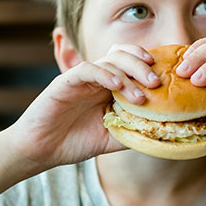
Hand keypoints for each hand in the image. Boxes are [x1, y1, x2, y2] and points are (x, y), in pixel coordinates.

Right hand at [4, 44, 159, 175]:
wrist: (41, 150)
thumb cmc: (74, 142)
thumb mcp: (111, 139)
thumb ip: (133, 131)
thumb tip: (162, 133)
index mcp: (107, 86)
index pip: (130, 62)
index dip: (147, 64)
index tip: (164, 77)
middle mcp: (96, 78)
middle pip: (122, 55)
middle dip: (142, 65)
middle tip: (156, 83)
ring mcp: (80, 78)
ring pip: (108, 60)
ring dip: (128, 74)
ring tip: (140, 96)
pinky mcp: (64, 82)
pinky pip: (87, 69)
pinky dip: (105, 74)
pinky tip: (117, 86)